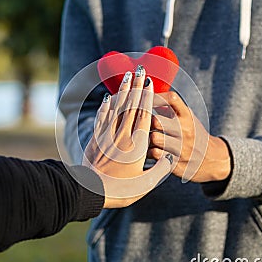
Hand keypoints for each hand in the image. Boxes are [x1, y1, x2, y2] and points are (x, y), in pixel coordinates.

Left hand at [83, 66, 172, 207]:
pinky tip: (108, 97)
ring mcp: (108, 135)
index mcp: (137, 144)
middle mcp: (122, 135)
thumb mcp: (146, 183)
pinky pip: (103, 116)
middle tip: (140, 70)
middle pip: (131, 105)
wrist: (91, 192)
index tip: (150, 82)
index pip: (144, 114)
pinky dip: (106, 105)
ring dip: (122, 90)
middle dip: (136, 86)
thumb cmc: (121, 190)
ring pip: (117, 107)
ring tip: (127, 76)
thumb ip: (160, 169)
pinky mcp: (96, 139)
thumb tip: (170, 157)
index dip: (147, 96)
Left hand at [148, 91, 230, 182]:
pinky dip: (148, 152)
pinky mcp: (176, 163)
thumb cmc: (191, 134)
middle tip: (144, 125)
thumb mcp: (186, 117)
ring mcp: (182, 148)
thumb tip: (147, 95)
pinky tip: (150, 150)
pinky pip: (154, 154)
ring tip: (147, 138)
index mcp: (187, 116)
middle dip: (147, 122)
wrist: (211, 159)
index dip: (155, 97)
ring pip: (153, 138)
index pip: (172, 98)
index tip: (145, 100)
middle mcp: (186, 131)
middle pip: (157, 120)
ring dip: (146, 138)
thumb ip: (168, 108)